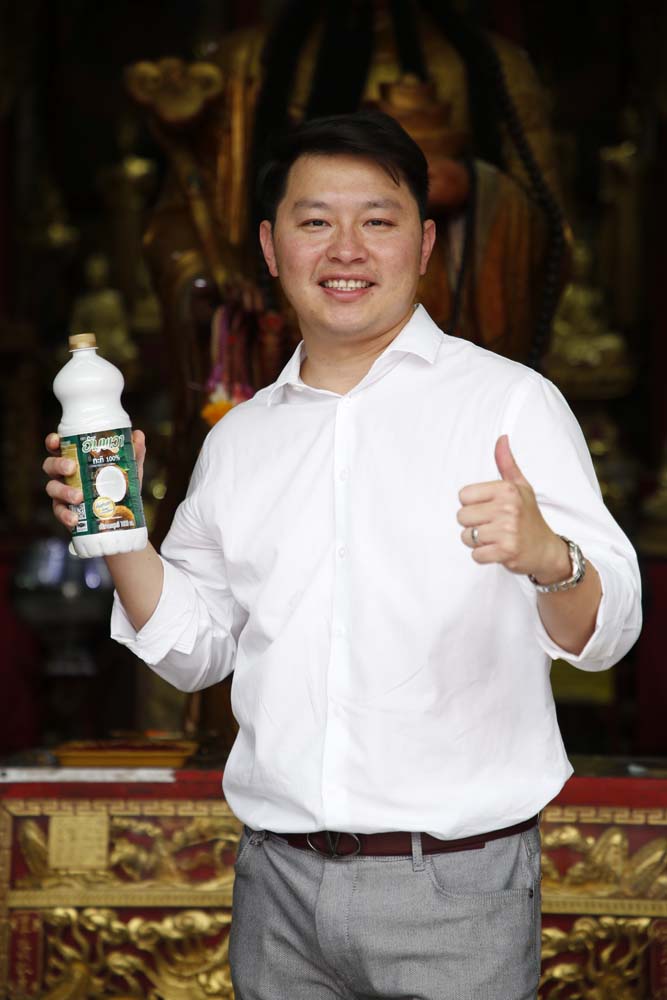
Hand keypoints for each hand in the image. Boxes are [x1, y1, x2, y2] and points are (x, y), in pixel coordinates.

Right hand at [43, 430, 145, 530]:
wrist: (120, 519)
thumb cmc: (119, 488)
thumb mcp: (129, 471)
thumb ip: (134, 454)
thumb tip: (138, 434)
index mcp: (76, 459)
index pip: (58, 446)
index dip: (53, 441)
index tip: (56, 441)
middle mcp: (65, 475)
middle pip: (50, 465)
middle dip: (58, 464)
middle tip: (72, 468)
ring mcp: (62, 493)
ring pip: (52, 488)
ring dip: (63, 491)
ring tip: (79, 497)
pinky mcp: (65, 512)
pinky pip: (59, 512)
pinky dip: (65, 515)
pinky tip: (74, 519)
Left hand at [457, 434, 570, 582]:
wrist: (546, 549)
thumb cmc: (529, 516)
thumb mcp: (521, 486)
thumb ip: (506, 463)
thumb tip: (501, 438)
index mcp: (507, 489)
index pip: (463, 495)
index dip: (472, 505)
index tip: (489, 509)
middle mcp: (508, 507)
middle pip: (461, 517)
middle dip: (473, 524)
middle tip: (493, 526)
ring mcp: (508, 530)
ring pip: (466, 536)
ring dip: (477, 541)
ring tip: (495, 538)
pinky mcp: (506, 551)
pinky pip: (476, 555)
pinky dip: (483, 556)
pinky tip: (497, 550)